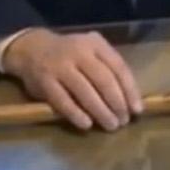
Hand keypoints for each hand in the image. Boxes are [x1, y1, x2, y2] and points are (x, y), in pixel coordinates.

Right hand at [3, 28, 143, 131]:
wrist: (32, 49)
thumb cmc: (70, 54)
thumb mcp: (91, 50)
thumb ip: (108, 68)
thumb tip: (130, 100)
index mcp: (94, 43)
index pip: (118, 67)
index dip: (130, 90)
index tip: (137, 110)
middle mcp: (78, 52)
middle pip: (104, 80)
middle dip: (117, 104)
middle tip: (123, 121)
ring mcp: (60, 66)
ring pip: (85, 92)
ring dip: (101, 112)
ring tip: (110, 125)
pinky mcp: (45, 82)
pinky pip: (64, 101)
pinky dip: (77, 114)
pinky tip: (87, 125)